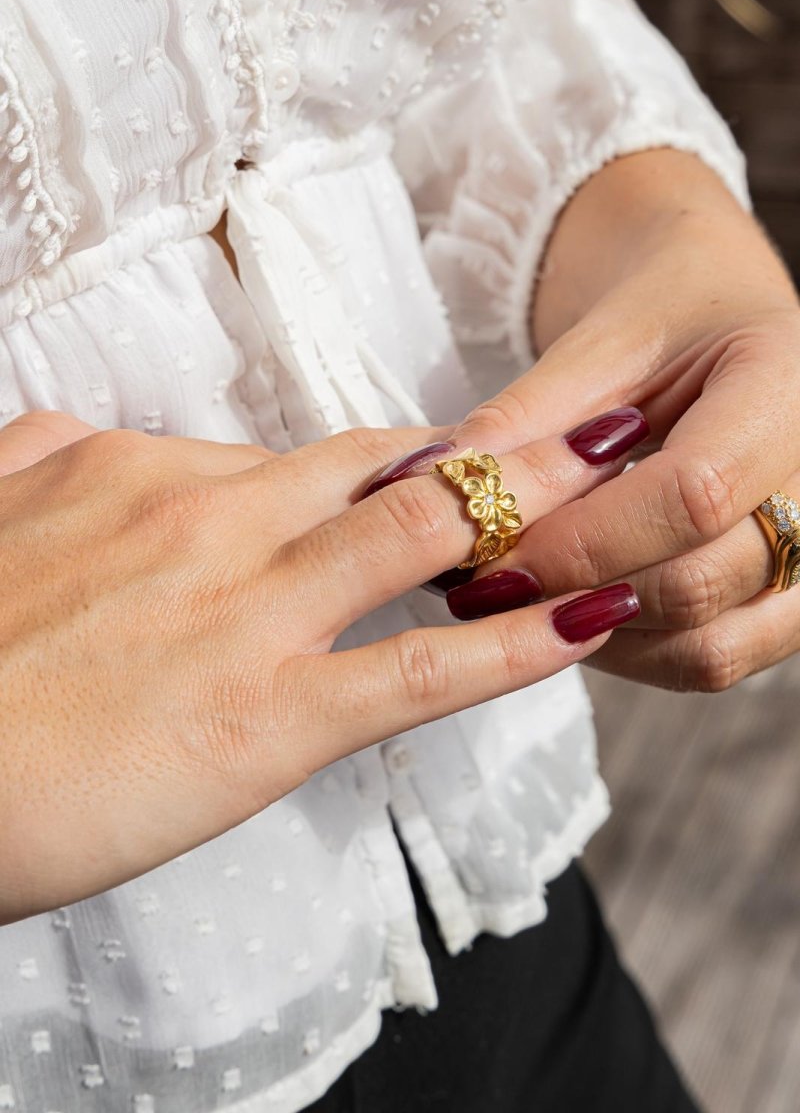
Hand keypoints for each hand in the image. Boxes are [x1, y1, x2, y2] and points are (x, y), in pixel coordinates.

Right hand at [0, 411, 637, 921]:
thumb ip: (44, 460)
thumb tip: (81, 438)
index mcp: (144, 474)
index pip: (299, 457)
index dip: (390, 458)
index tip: (449, 459)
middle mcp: (214, 522)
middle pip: (386, 467)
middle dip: (493, 449)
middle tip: (584, 430)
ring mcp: (251, 616)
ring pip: (422, 539)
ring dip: (532, 508)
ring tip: (617, 488)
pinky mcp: (270, 720)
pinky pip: (422, 672)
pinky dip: (517, 645)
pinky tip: (585, 622)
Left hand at [445, 149, 799, 690]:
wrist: (733, 321)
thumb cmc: (677, 314)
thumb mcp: (604, 339)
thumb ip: (529, 418)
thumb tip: (434, 486)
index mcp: (791, 387)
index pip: (694, 494)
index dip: (581, 538)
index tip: (489, 549)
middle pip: (698, 583)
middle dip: (572, 591)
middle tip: (484, 582)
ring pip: (707, 646)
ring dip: (596, 633)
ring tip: (523, 592)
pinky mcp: (793, 599)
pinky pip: (713, 660)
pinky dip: (632, 649)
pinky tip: (573, 605)